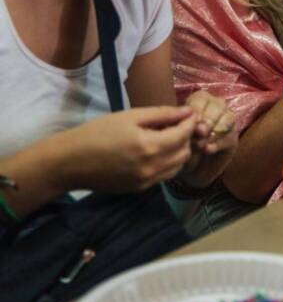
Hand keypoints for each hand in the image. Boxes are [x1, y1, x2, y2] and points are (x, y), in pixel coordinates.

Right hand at [60, 106, 197, 193]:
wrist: (71, 162)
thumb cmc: (98, 132)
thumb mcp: (130, 116)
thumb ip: (162, 114)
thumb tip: (187, 112)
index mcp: (150, 147)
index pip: (184, 135)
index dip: (191, 122)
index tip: (191, 112)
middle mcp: (152, 168)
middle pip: (184, 153)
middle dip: (186, 137)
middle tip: (177, 123)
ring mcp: (146, 182)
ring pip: (177, 167)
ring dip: (178, 151)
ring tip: (166, 136)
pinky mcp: (139, 189)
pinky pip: (164, 176)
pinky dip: (167, 163)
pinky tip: (155, 150)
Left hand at [177, 90, 237, 190]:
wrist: (189, 171)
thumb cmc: (180, 147)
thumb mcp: (176, 135)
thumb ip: (181, 126)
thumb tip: (187, 121)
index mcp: (198, 103)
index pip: (202, 98)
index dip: (197, 109)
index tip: (191, 123)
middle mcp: (215, 108)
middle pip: (218, 105)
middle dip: (209, 119)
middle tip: (199, 133)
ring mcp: (226, 123)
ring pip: (228, 117)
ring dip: (215, 130)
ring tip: (202, 145)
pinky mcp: (232, 139)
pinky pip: (230, 136)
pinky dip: (218, 143)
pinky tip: (207, 150)